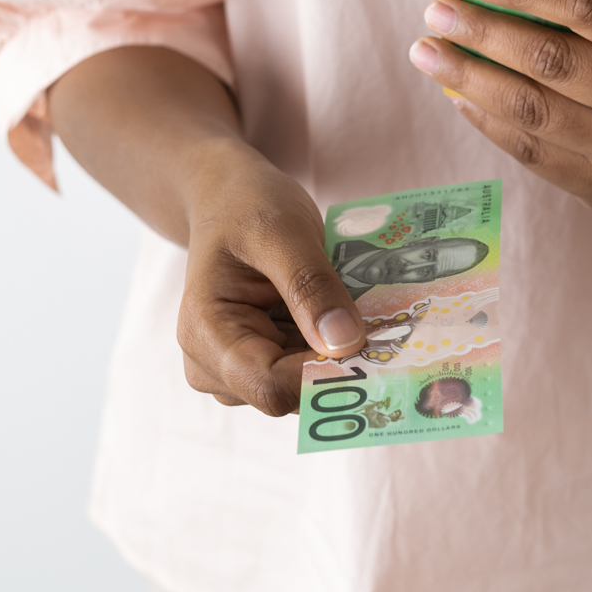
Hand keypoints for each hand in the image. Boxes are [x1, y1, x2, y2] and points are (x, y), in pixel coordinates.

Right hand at [175, 140, 366, 414]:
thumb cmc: (245, 208)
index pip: (270, 386)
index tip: (375, 347)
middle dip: (337, 366)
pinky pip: (305, 372)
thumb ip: (310, 286)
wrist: (227, 198)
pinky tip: (349, 317)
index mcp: (206, 334)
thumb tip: (345, 344)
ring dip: (339, 357)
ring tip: (365, 312)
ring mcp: (236, 369)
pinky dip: (332, 349)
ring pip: (302, 388)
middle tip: (385, 326)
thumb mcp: (281, 232)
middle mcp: (213, 365)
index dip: (324, 375)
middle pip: (288, 393)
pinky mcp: (262, 362)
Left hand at [408, 0, 591, 208]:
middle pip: (552, 61)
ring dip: (468, 78)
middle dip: (484, 33)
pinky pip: (529, 150)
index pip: (589, 7)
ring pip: (531, 110)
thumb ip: (582, 7)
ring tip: (427, 52)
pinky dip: (486, 117)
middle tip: (436, 13)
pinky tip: (456, 92)